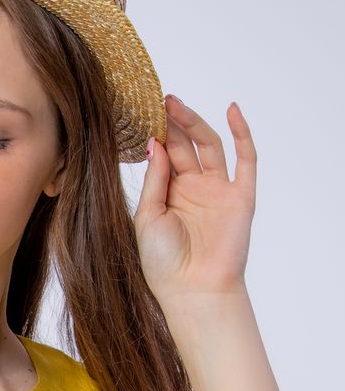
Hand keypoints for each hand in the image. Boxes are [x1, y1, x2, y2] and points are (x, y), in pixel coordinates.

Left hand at [133, 95, 256, 308]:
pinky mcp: (241, 196)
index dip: (159, 135)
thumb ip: (155, 179)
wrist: (193, 289)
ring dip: (196, 123)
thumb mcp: (148, 216)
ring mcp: (219, 191)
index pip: (166, 156)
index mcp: (170, 195)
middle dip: (175, 123)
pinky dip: (242, 134)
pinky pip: (246, 159)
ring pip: (211, 146)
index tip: (144, 114)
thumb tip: (156, 141)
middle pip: (187, 146)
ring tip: (177, 104)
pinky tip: (232, 111)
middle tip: (161, 101)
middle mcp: (194, 189)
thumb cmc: (163, 262)